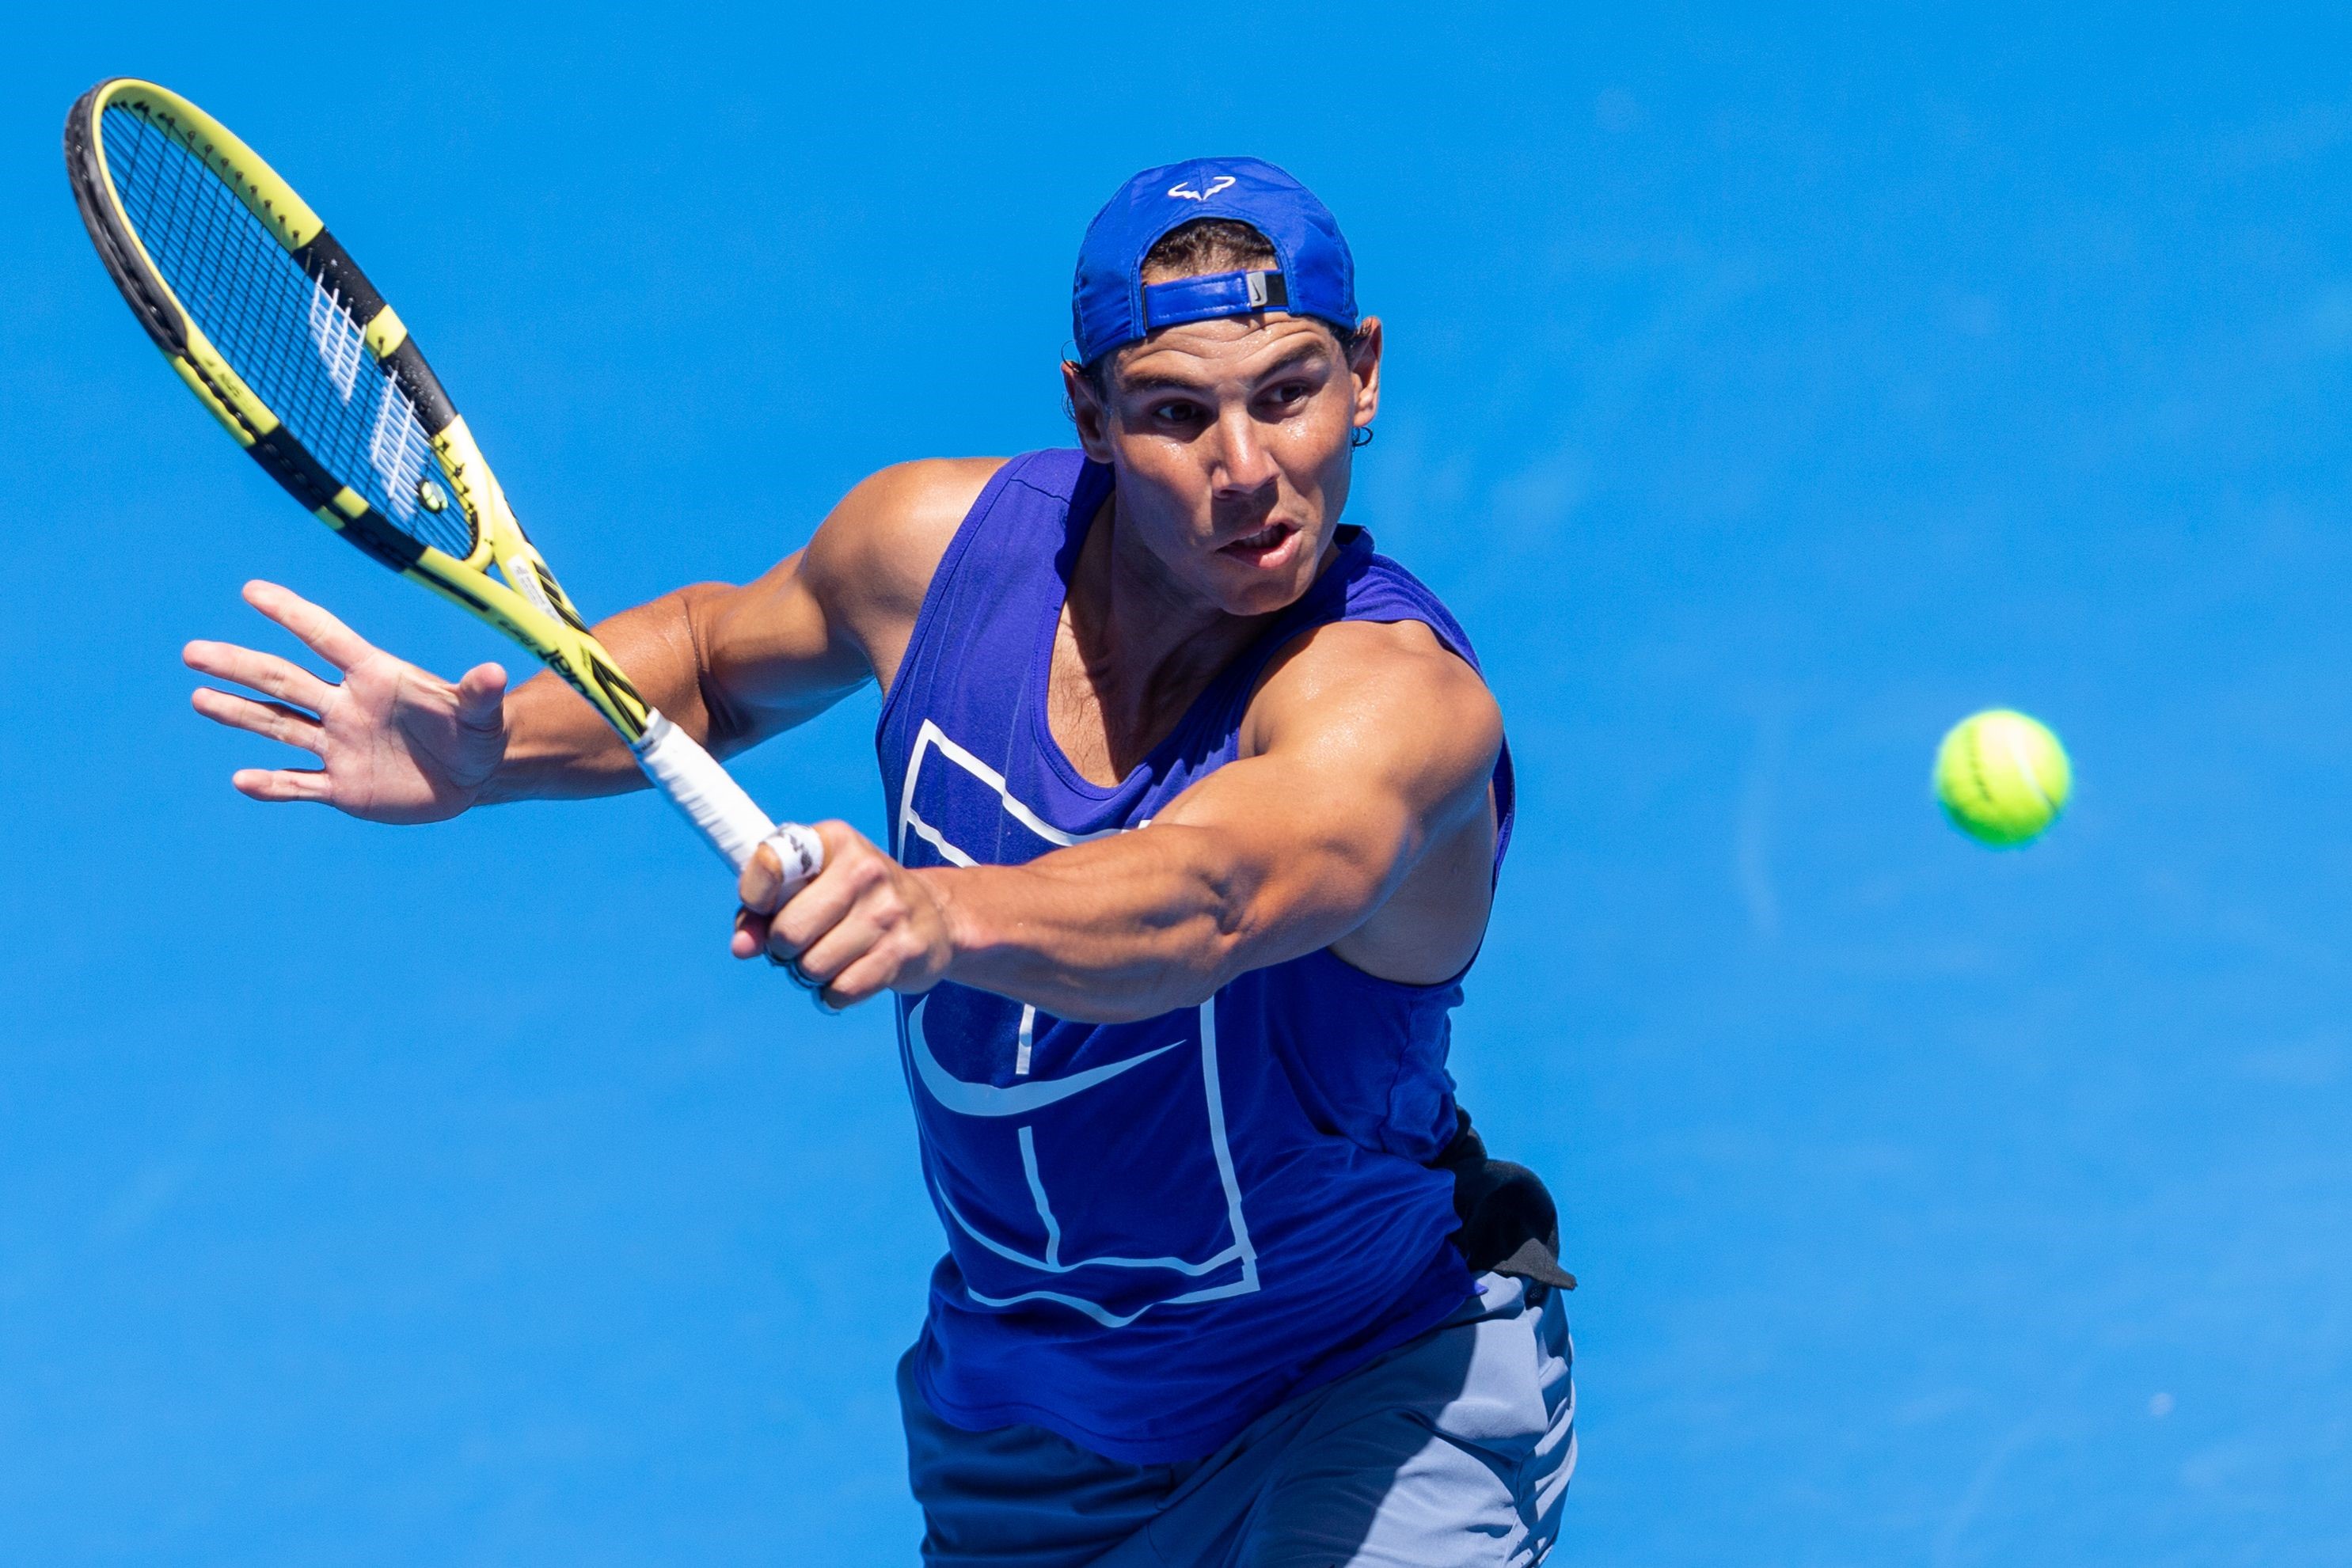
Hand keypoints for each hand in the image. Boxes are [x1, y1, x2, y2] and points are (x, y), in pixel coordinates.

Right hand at [183, 580, 508, 822]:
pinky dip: (271, 785)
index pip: (326, 638)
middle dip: (240, 666)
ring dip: (239, 714)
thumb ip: (479, 694)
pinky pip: (298, 784)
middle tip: (192, 652)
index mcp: (375, 677)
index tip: (252, 591)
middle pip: (284, 680)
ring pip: (279, 726)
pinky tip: (241, 781)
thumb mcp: (482, 716)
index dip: (293, 614)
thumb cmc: (476, 733)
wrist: (474, 777)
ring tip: (198, 697)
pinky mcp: (342, 786)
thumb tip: (494, 672)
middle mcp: (346, 706)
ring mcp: (339, 745)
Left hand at [730, 821, 955, 1008]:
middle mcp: (864, 870)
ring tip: (829, 958)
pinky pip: (841, 990)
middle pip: (788, 931)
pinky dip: (833, 994)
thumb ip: (763, 910)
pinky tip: (848, 975)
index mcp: (835, 841)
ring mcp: (888, 912)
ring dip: (810, 973)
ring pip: (812, 967)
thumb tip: (742, 947)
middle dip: (783, 948)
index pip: (770, 862)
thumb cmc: (853, 901)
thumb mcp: (810, 885)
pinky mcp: (903, 952)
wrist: (936, 917)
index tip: (761, 909)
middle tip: (801, 942)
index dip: (753, 896)